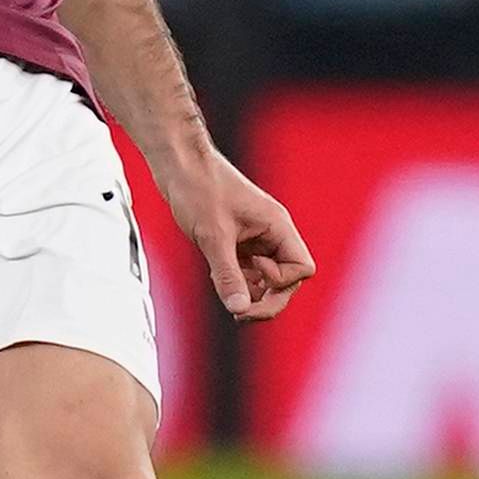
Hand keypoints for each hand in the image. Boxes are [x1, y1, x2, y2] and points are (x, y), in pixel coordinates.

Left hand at [166, 153, 316, 321]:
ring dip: (249, 293)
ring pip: (265, 280)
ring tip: (224, 291)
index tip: (253, 270)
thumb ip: (228, 275)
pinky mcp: (237, 241)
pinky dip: (235, 281)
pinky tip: (216, 277)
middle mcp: (271, 233)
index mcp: (277, 226)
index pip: (301, 269)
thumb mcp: (213, 236)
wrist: (177, 165)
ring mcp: (255, 238)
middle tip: (239, 313)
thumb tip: (239, 309)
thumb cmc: (198, 188)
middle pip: (286, 280)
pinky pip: (247, 272)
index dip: (280, 282)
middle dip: (266, 300)